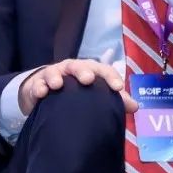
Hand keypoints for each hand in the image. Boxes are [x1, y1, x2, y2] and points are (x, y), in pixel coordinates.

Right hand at [18, 58, 138, 115]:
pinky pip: (37, 84)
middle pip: (79, 66)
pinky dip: (39, 87)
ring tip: (57, 85)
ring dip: (56, 77)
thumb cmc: (77, 92)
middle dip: (83, 71)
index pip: (103, 70)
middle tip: (88, 79)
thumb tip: (135, 106)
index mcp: (90, 71)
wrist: (47, 93)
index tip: (118, 88)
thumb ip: (115, 100)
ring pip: (55, 72)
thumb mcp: (95, 95)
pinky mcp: (37, 84)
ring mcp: (54, 75)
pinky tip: (41, 93)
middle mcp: (73, 69)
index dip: (111, 77)